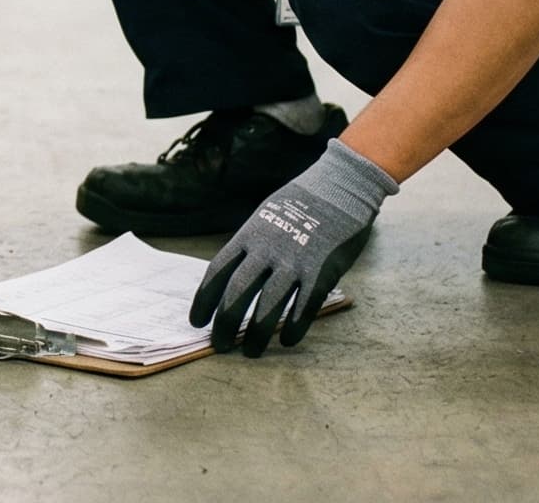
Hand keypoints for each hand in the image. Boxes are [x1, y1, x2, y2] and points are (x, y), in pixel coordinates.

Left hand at [190, 140, 395, 356]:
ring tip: (250, 352)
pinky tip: (287, 340)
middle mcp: (267, 249)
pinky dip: (294, 327)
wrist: (341, 186)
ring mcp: (295, 261)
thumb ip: (251, 244)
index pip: (217, 272)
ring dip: (257, 334)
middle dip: (225, 324)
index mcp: (250, 234)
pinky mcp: (322, 272)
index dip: (204, 300)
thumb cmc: (302, 202)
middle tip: (219, 346)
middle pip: (237, 293)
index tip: (196, 321)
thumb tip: (232, 273)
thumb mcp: (266, 215)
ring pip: (268, 306)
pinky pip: (303, 307)